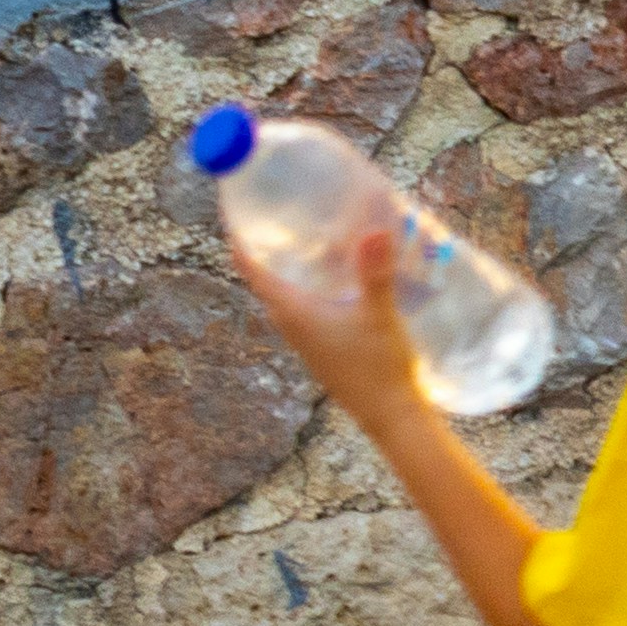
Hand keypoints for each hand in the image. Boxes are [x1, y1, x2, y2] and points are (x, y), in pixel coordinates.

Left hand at [230, 217, 427, 420]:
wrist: (391, 416)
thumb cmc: (379, 367)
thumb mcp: (379, 315)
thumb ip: (375, 273)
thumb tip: (375, 230)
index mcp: (294, 313)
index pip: (252, 270)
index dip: (240, 239)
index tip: (235, 209)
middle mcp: (292, 325)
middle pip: (264, 279)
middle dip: (264, 246)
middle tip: (273, 211)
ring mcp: (306, 339)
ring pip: (285, 294)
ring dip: (287, 267)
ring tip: (302, 236)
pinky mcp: (321, 347)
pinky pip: (303, 307)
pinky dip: (307, 285)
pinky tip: (332, 275)